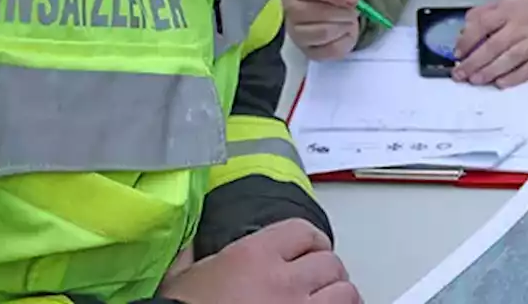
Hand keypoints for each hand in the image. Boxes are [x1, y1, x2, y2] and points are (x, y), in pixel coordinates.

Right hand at [160, 219, 359, 303]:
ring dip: (338, 295)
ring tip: (328, 300)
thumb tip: (192, 243)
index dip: (311, 242)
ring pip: (346, 292)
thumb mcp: (182, 279)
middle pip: (330, 262)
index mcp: (253, 256)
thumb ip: (195, 255)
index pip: (304, 231)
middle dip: (325, 271)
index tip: (310, 250)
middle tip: (317, 280)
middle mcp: (283, 280)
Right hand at [282, 0, 359, 60]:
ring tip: (347, 19)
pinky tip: (343, 32)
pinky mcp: (308, 52)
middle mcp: (288, 11)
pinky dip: (345, 40)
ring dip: (345, 25)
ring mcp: (296, 34)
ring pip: (324, 32)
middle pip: (318, 12)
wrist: (334, 12)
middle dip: (343, 11)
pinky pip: (330, 50)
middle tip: (352, 9)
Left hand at [451, 0, 527, 87]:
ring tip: (476, 80)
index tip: (458, 52)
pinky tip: (500, 83)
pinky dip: (514, 77)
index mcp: (508, 11)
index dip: (468, 40)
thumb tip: (464, 30)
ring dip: (491, 71)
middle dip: (475, 62)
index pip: (483, 24)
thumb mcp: (505, 4)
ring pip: (510, 59)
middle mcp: (521, 27)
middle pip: (494, 46)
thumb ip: (483, 13)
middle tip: (461, 73)